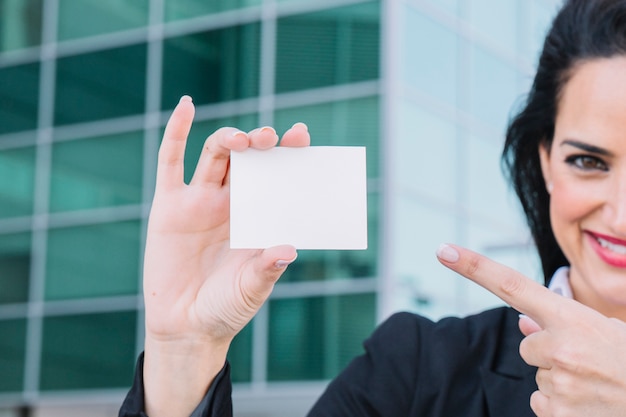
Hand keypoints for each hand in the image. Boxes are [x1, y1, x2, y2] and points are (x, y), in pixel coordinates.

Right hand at [142, 96, 309, 415]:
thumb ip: (267, 270)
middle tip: (272, 139)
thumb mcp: (251, 289)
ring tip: (243, 139)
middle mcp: (232, 203)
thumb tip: (288, 249)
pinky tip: (187, 105)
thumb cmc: (225, 308)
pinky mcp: (169, 206)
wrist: (186, 327)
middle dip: (261, 144)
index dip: (289, 154)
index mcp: (258, 216)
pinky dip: (177, 132)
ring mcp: (200, 201)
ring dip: (230, 139)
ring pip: (216, 155)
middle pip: (248, 160)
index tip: (303, 137)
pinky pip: (170, 162)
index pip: (277, 176)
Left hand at [437, 243, 625, 416]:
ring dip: (559, 379)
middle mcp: (559, 347)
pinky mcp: (556, 414)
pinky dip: (560, 405)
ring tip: (596, 384)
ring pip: (537, 376)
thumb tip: (523, 322)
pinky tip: (589, 404)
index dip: (474, 267)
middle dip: (550, 352)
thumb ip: (560, 324)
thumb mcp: (605, 331)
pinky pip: (541, 404)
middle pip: (527, 346)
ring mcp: (557, 383)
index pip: (512, 286)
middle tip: (588, 362)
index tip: (443, 250)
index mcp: (572, 318)